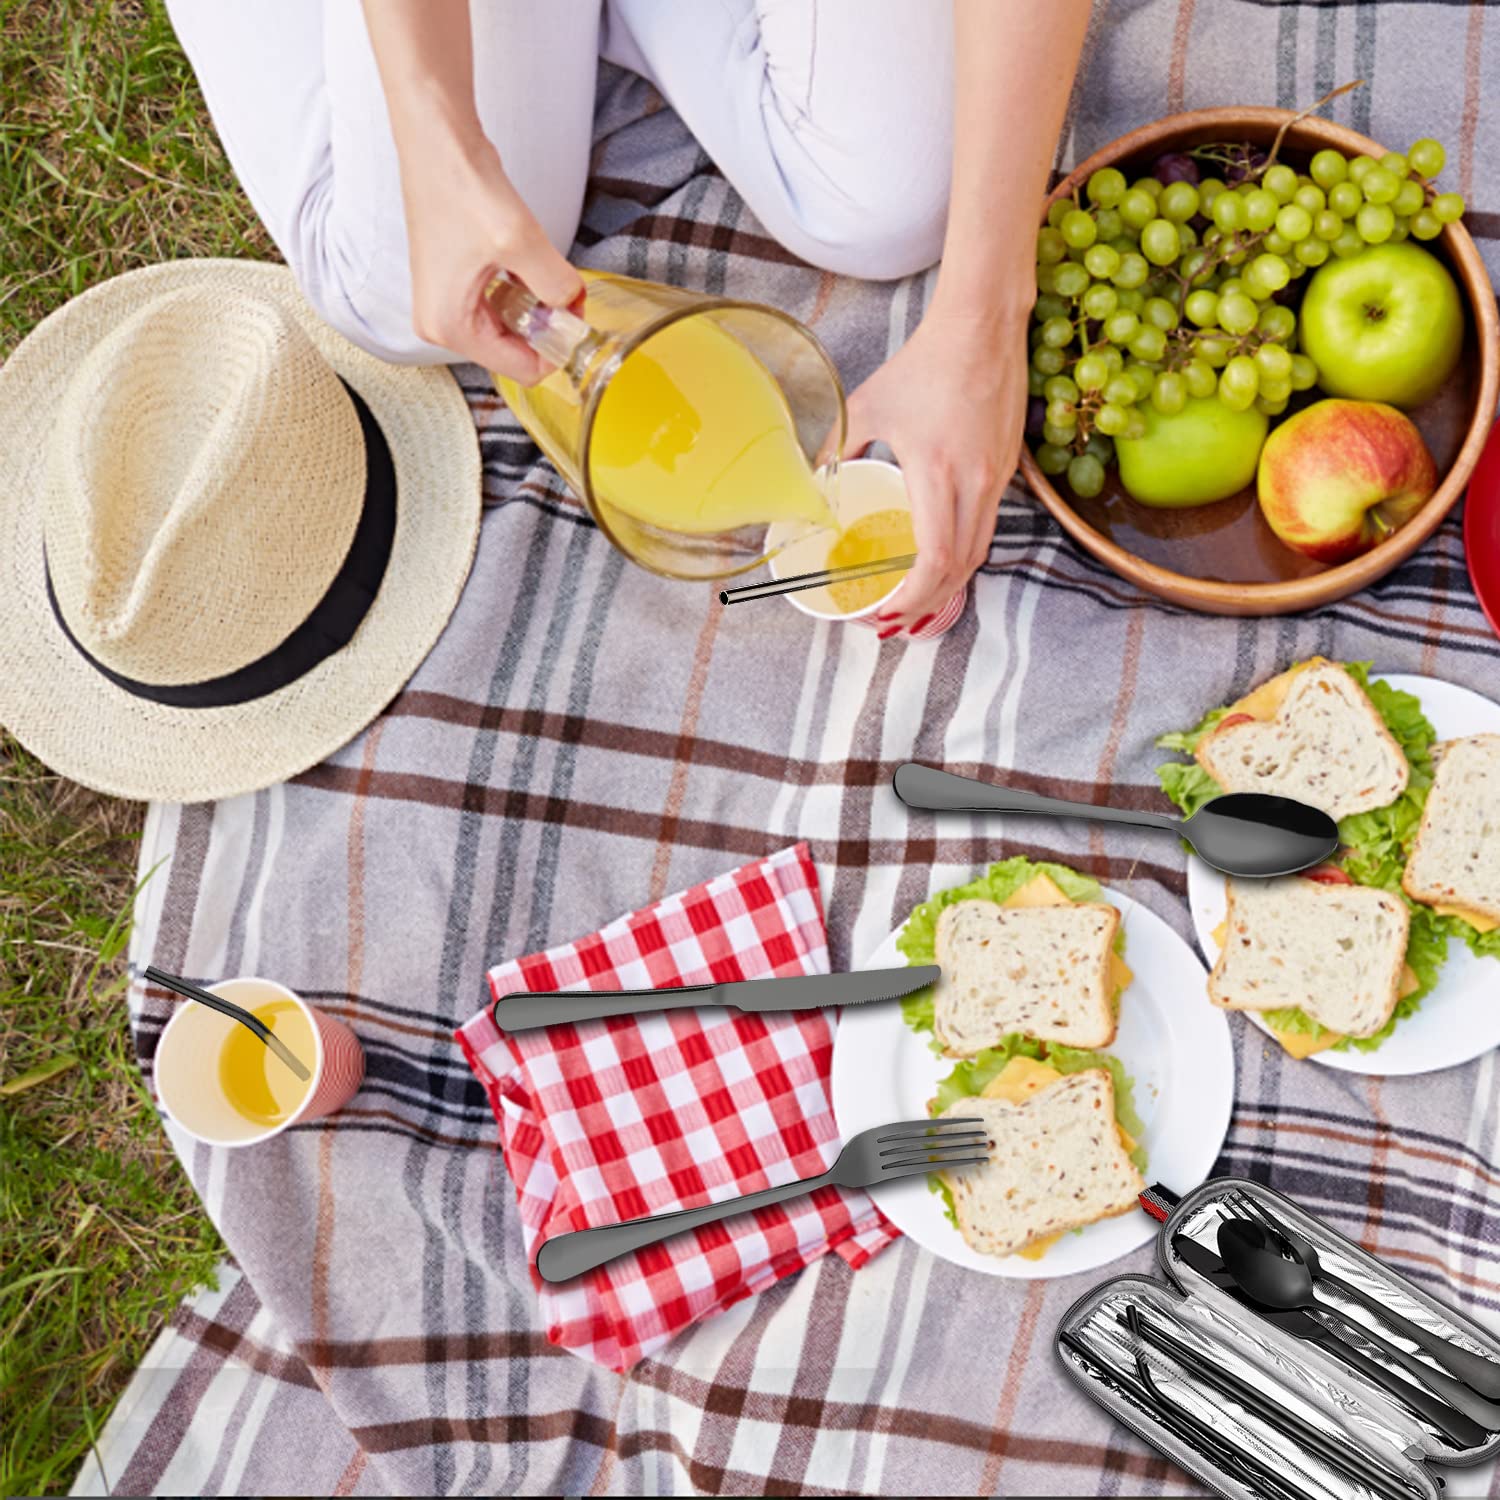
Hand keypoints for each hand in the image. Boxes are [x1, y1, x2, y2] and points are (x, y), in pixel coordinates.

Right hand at [396, 127, 581, 381]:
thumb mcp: (520, 241)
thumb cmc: (461, 186)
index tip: (575, 312)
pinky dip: (522, 291)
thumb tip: (572, 303)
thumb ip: (555, 283)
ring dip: (536, 306)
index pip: (523, 370)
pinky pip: (501, 305)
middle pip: (516, 351)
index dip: (557, 347)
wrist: (436, 140)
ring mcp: (446, 304)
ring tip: (546, 269)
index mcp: (448, 327)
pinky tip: (528, 263)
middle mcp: (441, 324)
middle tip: (568, 289)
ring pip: (511, 328)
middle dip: (546, 326)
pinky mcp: (455, 283)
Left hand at [835, 308, 1027, 635]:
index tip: (888, 610)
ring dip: (950, 582)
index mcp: (939, 473)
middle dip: (928, 601)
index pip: (936, 558)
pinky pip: (988, 525)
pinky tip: (940, 556)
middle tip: (896, 616)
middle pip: (961, 568)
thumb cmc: (924, 364)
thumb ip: (836, 447)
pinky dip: (964, 552)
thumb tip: (811, 483)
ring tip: (916, 596)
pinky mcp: (1006, 469)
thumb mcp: (868, 405)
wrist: (983, 328)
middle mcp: (976, 483)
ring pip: (980, 550)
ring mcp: (997, 478)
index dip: (914, 595)